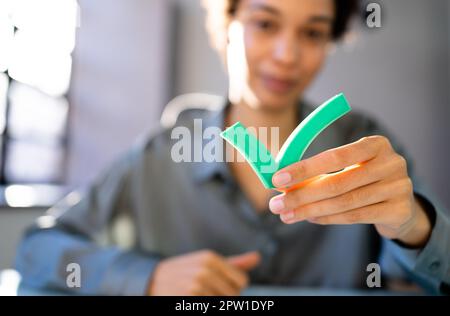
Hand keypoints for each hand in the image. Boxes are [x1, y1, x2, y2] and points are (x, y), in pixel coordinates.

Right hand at [147, 250, 260, 295]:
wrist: (150, 281)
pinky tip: (194, 300)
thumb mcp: (206, 263)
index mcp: (210, 258)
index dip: (234, 288)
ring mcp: (196, 285)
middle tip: (207, 293)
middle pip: (233, 295)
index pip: (242, 281)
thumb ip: (233, 263)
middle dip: (224, 298)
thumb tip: (258, 257)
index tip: (219, 287)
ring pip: (223, 303)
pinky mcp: (189, 299)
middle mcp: (204, 270)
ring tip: (199, 296)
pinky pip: (211, 305)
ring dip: (213, 303)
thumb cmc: (184, 272)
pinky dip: (206, 304)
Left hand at [269, 136, 431, 246]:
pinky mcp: (398, 210)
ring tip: (287, 214)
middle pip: (337, 182)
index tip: (277, 178)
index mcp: (375, 144)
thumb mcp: (347, 168)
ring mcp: (398, 187)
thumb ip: (319, 172)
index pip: (335, 157)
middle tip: (276, 204)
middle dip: (301, 195)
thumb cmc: (363, 179)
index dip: (304, 169)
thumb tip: (280, 181)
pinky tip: (309, 217)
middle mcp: (390, 163)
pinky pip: (355, 216)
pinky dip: (327, 218)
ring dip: (309, 210)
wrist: (401, 205)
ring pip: (344, 202)